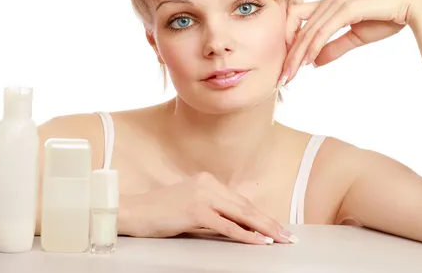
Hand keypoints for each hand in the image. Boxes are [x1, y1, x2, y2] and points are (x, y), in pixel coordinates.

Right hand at [118, 172, 296, 244]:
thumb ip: (212, 212)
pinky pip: (226, 225)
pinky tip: (259, 241)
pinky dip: (245, 234)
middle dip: (269, 222)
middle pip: (244, 206)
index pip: (239, 200)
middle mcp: (206, 183)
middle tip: (288, 236)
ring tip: (281, 239)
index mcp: (206, 180)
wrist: (132, 212)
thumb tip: (237, 225)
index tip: (277, 227)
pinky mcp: (195, 210)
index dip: (261, 215)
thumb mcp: (189, 207)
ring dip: (264, 229)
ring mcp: (201, 196)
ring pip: (240, 214)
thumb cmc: (158, 213)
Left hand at [280, 0, 421, 84]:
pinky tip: (308, 62)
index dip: (289, 43)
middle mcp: (327, 0)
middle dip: (289, 55)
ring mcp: (336, 2)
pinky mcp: (346, 8)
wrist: (411, 3)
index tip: (287, 65)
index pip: (297, 22)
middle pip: (297, 28)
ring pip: (307, 31)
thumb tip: (314, 63)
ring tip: (290, 74)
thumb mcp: (355, 37)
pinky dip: (313, 47)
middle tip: (282, 77)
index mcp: (327, 4)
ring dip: (297, 55)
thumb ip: (334, 47)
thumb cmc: (386, 17)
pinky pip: (323, 30)